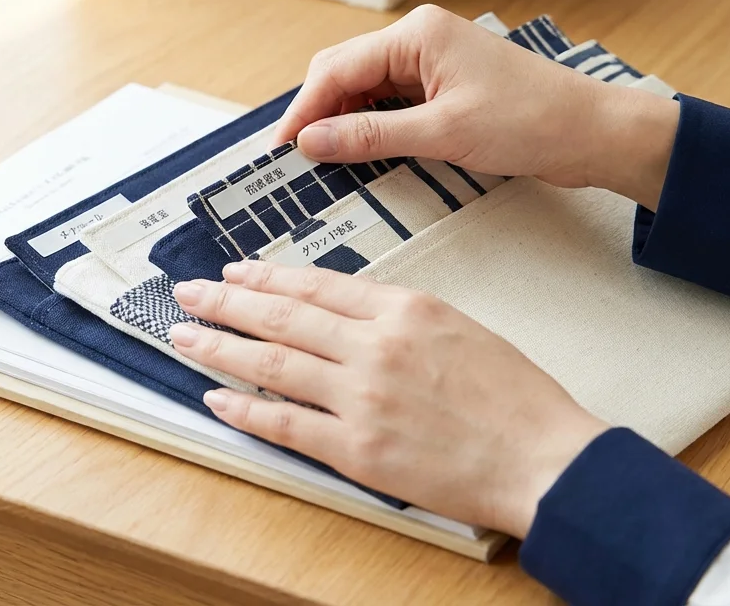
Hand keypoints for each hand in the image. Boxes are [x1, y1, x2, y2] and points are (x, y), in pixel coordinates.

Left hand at [170, 260, 608, 537]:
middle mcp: (376, 346)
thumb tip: (341, 312)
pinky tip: (216, 398)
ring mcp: (362, 397)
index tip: (236, 271)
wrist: (544, 458)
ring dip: (220, 347)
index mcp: (405, 309)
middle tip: (190, 292)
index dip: (268, 276)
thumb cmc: (514, 399)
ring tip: (185, 335)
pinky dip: (244, 410)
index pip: (317, 284)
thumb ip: (397, 316)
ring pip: (272, 362)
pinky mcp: (356, 449)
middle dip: (227, 301)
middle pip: (282, 315)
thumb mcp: (458, 327)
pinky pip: (284, 423)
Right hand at [273, 5, 678, 209]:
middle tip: (296, 157)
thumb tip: (313, 141)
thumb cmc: (532, 122)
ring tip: (324, 159)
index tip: (283, 148)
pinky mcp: (444, 87)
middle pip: (344, 72)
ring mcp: (432, 62)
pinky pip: (390, 101)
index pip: (337, 69)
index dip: (304, 110)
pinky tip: (360, 151)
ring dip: (343, 121)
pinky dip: (370, 125)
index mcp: (417, 35)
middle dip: (317, 113)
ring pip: (364, 88)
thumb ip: (371, 136)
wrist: (592, 133)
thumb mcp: (442, 133)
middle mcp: (420, 39)